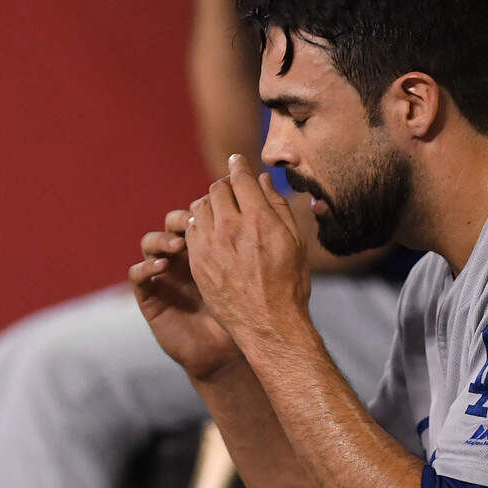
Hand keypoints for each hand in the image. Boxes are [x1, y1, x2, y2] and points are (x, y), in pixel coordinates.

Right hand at [129, 209, 243, 378]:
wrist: (227, 354)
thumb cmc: (245, 315)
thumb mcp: (252, 275)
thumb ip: (254, 243)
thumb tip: (265, 200)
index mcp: (208, 248)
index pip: (199, 215)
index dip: (204, 208)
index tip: (216, 209)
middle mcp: (184, 258)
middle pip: (173, 223)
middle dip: (182, 218)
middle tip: (194, 221)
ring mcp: (164, 275)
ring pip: (150, 242)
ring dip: (162, 239)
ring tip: (179, 245)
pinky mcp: (150, 297)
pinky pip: (137, 274)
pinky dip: (146, 267)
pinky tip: (162, 267)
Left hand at [183, 154, 310, 351]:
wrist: (269, 324)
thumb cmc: (290, 284)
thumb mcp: (295, 242)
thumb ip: (277, 207)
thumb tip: (263, 181)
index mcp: (258, 219)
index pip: (241, 178)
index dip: (240, 166)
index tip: (238, 162)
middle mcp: (230, 228)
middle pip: (217, 189)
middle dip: (226, 185)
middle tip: (233, 190)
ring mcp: (209, 245)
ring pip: (200, 206)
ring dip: (211, 204)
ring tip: (222, 212)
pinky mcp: (197, 262)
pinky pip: (191, 230)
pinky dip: (200, 224)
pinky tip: (211, 232)